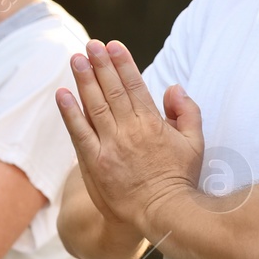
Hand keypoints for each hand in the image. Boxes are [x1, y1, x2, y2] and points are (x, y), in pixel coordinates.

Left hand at [55, 39, 202, 231]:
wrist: (161, 214)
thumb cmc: (180, 179)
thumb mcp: (195, 143)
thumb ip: (187, 112)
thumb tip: (174, 87)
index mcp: (154, 124)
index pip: (135, 86)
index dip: (123, 64)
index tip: (112, 46)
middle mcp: (130, 130)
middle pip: (113, 90)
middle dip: (101, 64)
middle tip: (90, 44)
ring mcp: (110, 146)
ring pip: (95, 106)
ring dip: (84, 80)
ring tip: (76, 59)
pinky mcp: (95, 163)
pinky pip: (80, 133)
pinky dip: (70, 113)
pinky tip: (63, 94)